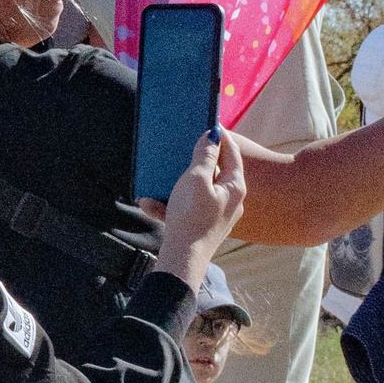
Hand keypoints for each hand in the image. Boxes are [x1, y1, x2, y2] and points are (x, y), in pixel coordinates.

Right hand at [153, 130, 246, 287]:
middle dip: (197, 158)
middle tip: (184, 144)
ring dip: (178, 181)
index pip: (232, 152)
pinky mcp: (203, 226)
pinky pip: (185, 207)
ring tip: (162, 173)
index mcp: (235, 186)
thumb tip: (212, 136)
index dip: (220, 136)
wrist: (183, 260)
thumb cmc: (191, 217)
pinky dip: (169, 203)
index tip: (208, 122)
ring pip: (197, 190)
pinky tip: (148, 203)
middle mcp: (231, 200)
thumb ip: (204, 155)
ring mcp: (218, 215)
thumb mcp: (196, 179)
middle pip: (215, 171)